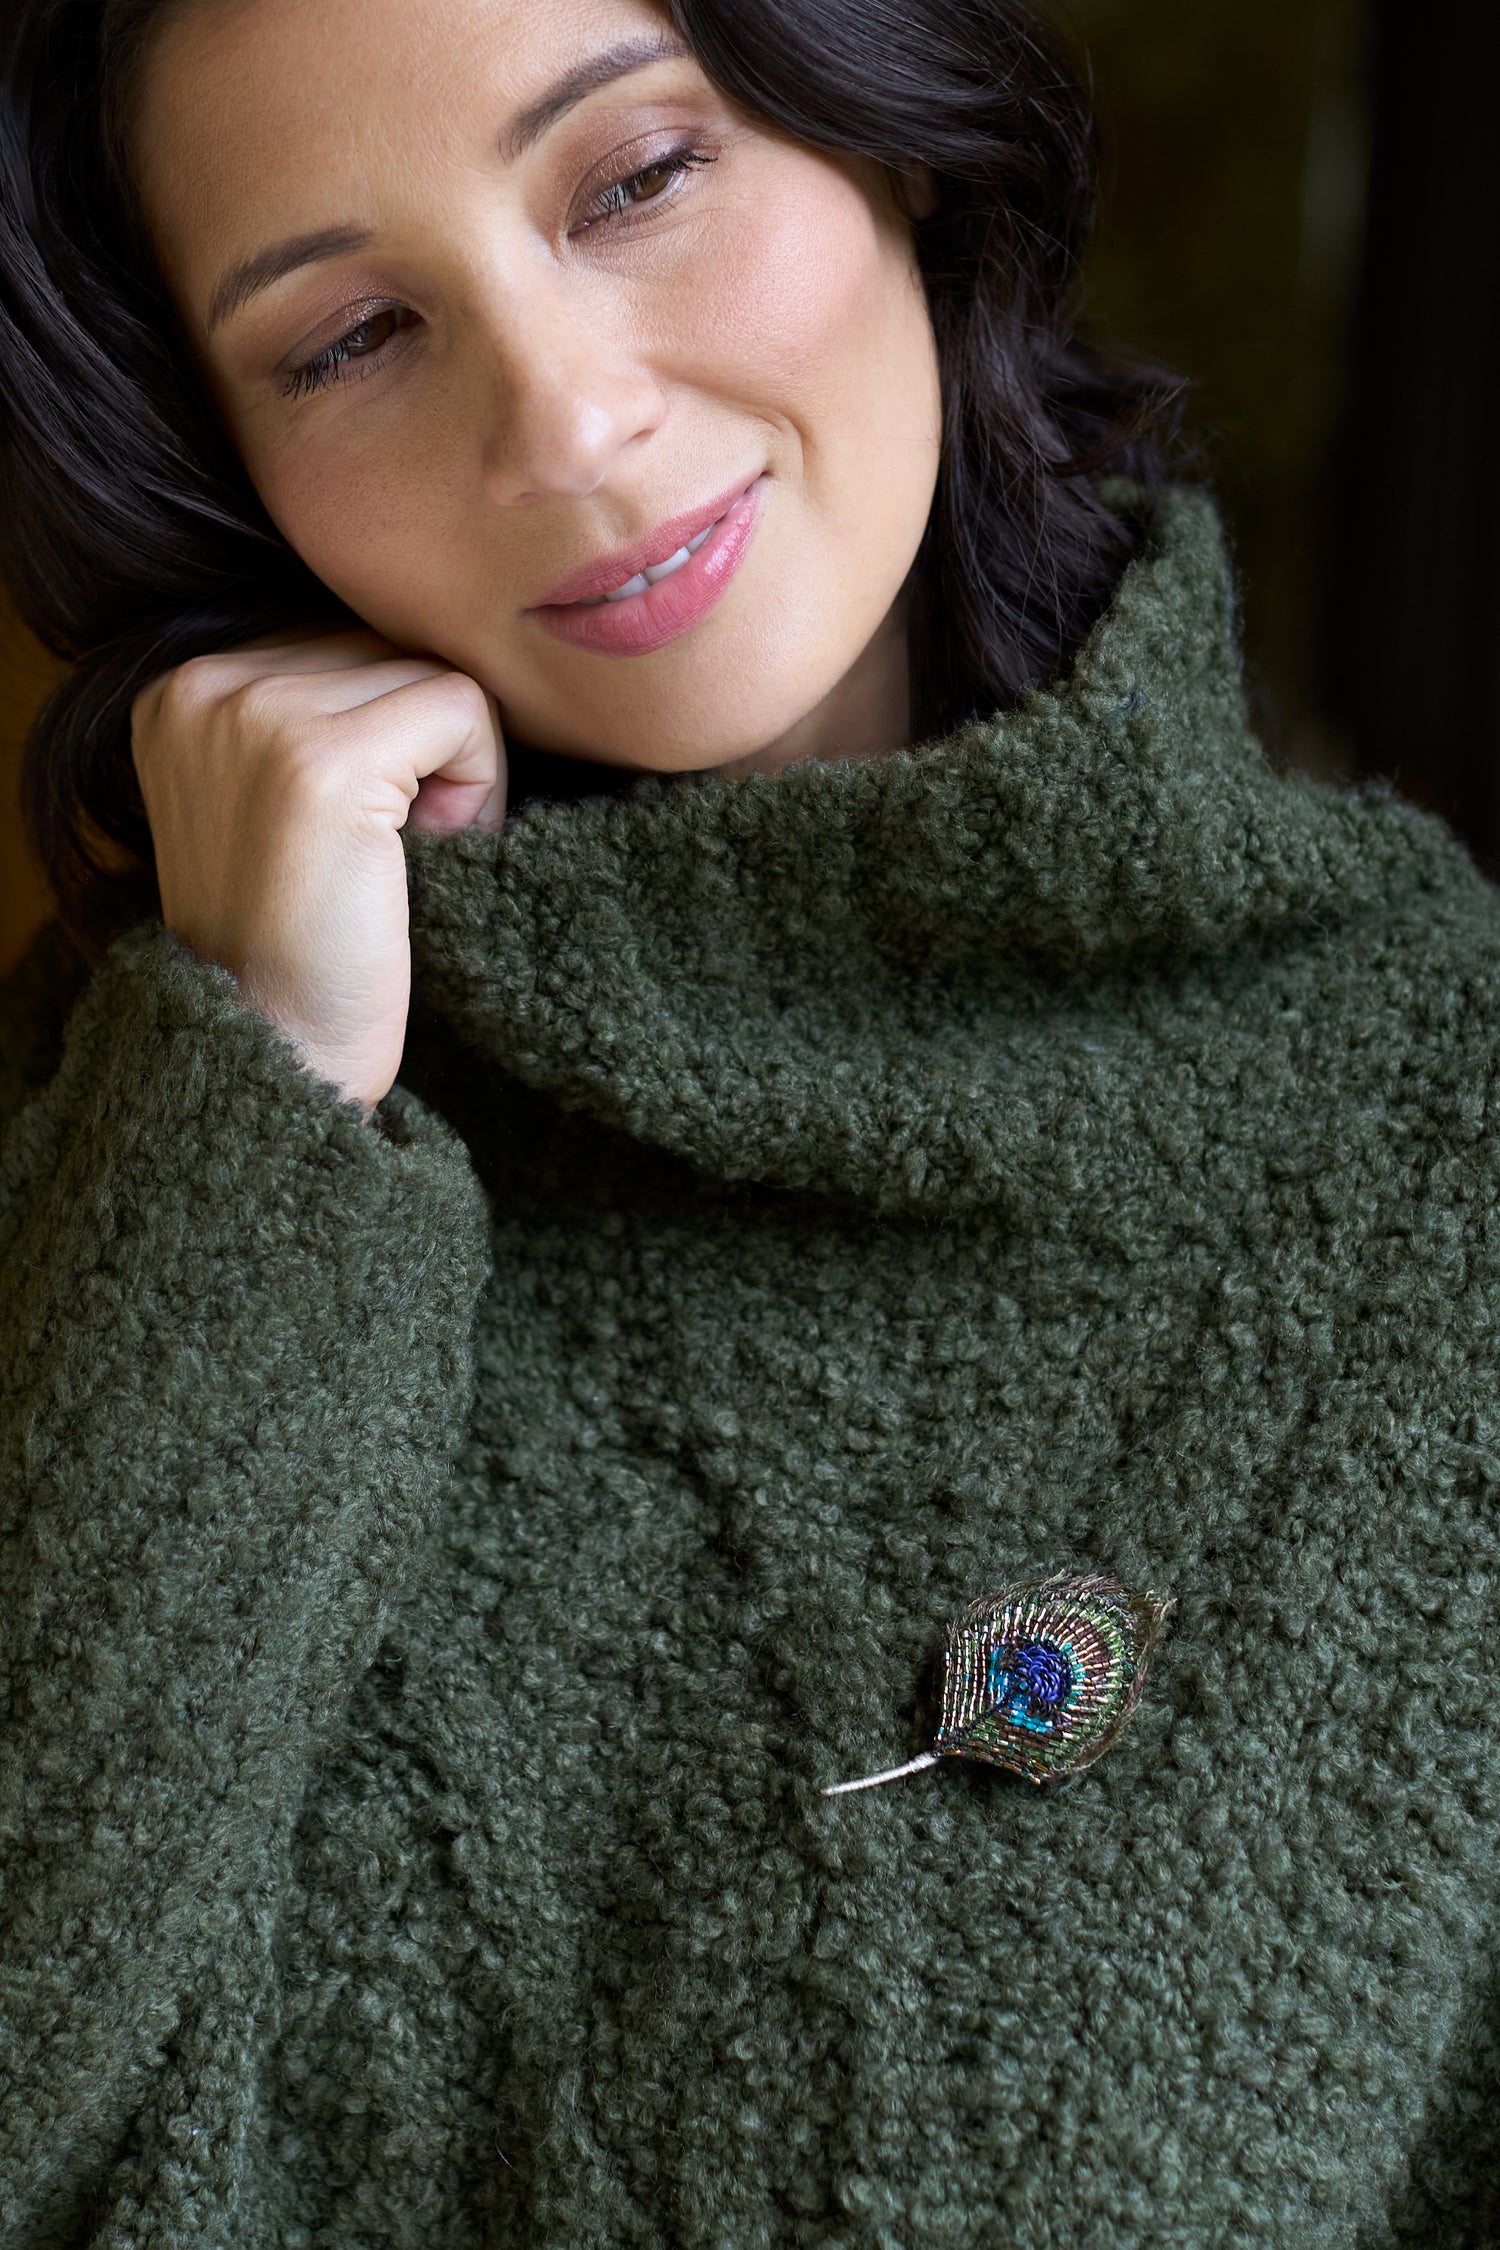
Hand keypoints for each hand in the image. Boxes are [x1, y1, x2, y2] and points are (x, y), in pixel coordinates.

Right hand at [131, 626, 505, 1112]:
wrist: (280, 1055)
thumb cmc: (300, 946)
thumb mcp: (281, 802)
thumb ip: (324, 712)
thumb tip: (433, 639)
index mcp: (179, 689)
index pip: (341, 640)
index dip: (388, 734)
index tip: (366, 833)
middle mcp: (201, 685)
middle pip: (384, 644)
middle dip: (420, 743)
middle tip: (400, 852)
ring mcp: (257, 716)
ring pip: (429, 670)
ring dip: (451, 767)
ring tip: (406, 858)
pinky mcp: (324, 760)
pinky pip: (463, 708)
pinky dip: (479, 783)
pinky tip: (436, 854)